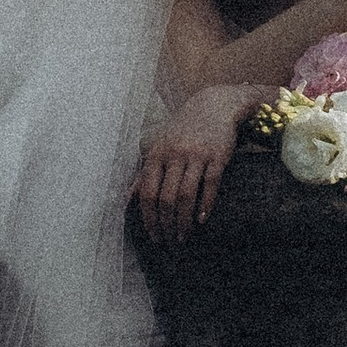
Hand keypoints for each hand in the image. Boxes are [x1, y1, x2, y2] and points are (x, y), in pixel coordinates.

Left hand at [133, 80, 261, 247]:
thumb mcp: (160, 145)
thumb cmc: (184, 128)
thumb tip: (128, 198)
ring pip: (186, 195)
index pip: (148, 193)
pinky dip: (205, 205)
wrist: (215, 104)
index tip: (152, 235)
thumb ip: (145, 172)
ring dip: (183, 220)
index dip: (148, 218)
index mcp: (157, 154)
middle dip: (165, 224)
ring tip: (183, 236)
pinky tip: (202, 220)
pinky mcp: (217, 156)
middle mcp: (174, 155)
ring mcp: (196, 155)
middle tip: (168, 241)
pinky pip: (210, 185)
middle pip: (166, 198)